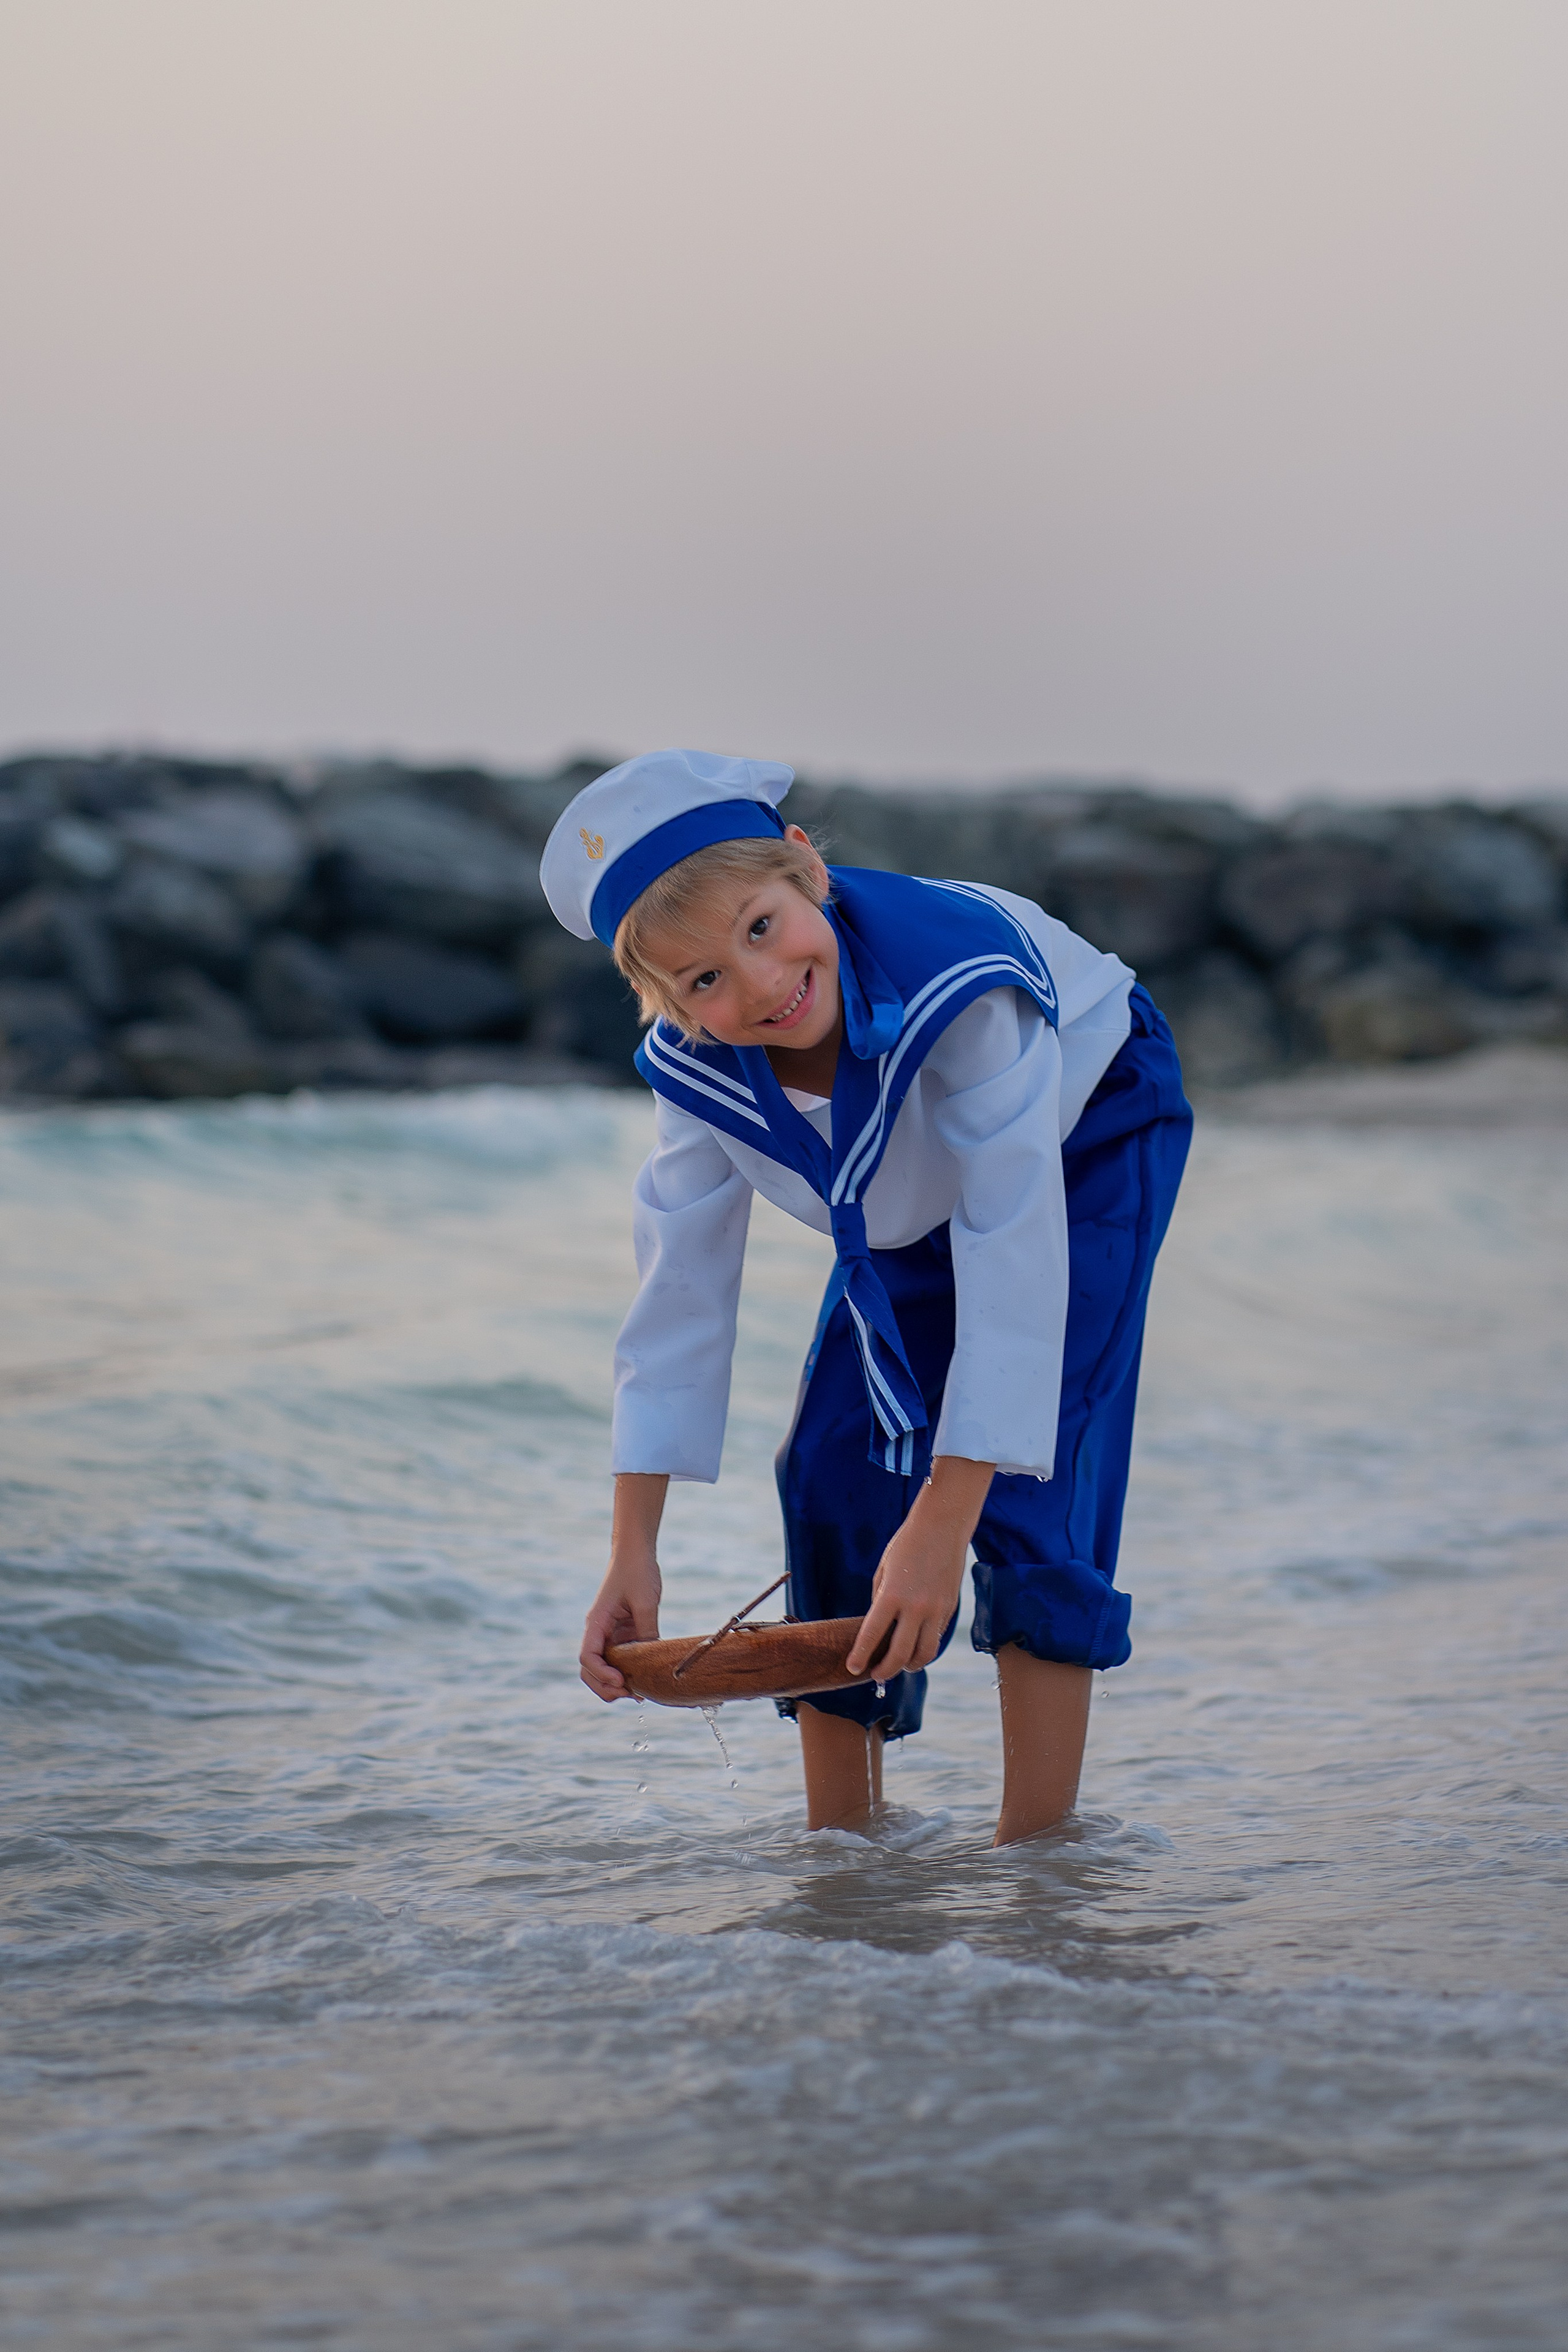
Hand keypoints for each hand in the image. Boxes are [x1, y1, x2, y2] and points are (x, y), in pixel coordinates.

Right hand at [579, 1554, 660, 1701]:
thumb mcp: (645, 1601)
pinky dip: (628, 1673)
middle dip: (605, 1687)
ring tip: (638, 1694)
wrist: (635, 1552)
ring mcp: (610, 1634)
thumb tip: (652, 1660)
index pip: (588, 1656)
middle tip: (631, 1694)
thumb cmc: (637, 1570)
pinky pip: (620, 1659)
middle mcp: (599, 1631)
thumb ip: (647, 1630)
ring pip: (604, 1668)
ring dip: (615, 1684)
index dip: (601, 1674)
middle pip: (590, 1669)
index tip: (621, 1681)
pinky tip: (644, 1681)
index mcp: (596, 1622)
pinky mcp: (622, 1633)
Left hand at [845, 1456, 994, 1681]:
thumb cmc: (907, 1544)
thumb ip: (880, 1601)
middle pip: (900, 1654)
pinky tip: (916, 1646)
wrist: (943, 1527)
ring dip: (910, 1666)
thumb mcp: (884, 1570)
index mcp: (891, 1595)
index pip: (872, 1635)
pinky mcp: (950, 1609)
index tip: (853, 1668)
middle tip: (877, 1676)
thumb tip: (881, 1627)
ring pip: (924, 1654)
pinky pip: (936, 1637)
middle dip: (886, 1671)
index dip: (860, 1656)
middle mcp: (915, 1607)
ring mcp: (936, 1610)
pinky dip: (925, 1647)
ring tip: (900, 1666)